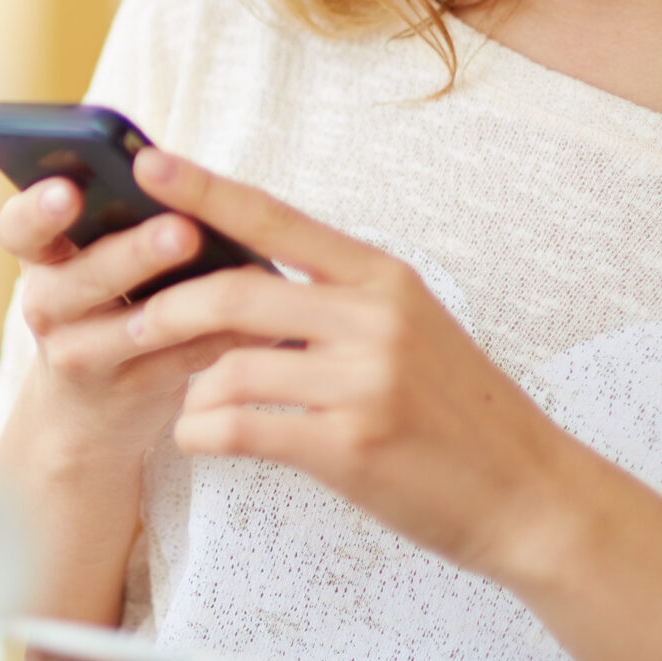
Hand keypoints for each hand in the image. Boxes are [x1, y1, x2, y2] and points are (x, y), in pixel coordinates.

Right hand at [0, 174, 255, 466]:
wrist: (86, 408)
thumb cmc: (101, 300)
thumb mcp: (84, 258)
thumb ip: (113, 215)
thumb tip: (176, 170)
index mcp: (39, 257)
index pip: (19, 227)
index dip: (38, 210)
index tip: (68, 191)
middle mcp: (48, 306)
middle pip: (85, 278)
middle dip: (136, 253)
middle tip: (182, 230)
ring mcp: (83, 355)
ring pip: (136, 328)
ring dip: (189, 304)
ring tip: (236, 279)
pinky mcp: (131, 391)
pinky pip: (184, 363)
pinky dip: (227, 339)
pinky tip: (268, 320)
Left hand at [123, 148, 588, 584]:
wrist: (531, 496)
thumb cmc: (459, 413)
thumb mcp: (412, 329)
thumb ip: (336, 301)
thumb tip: (242, 281)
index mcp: (384, 277)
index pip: (277, 218)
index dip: (205, 189)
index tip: (147, 164)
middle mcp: (374, 318)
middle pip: (236, 292)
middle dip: (167, 309)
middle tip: (130, 324)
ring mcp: (365, 382)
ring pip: (231, 367)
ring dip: (189, 389)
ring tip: (187, 406)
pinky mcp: (351, 445)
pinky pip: (243, 428)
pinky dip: (203, 433)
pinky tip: (199, 438)